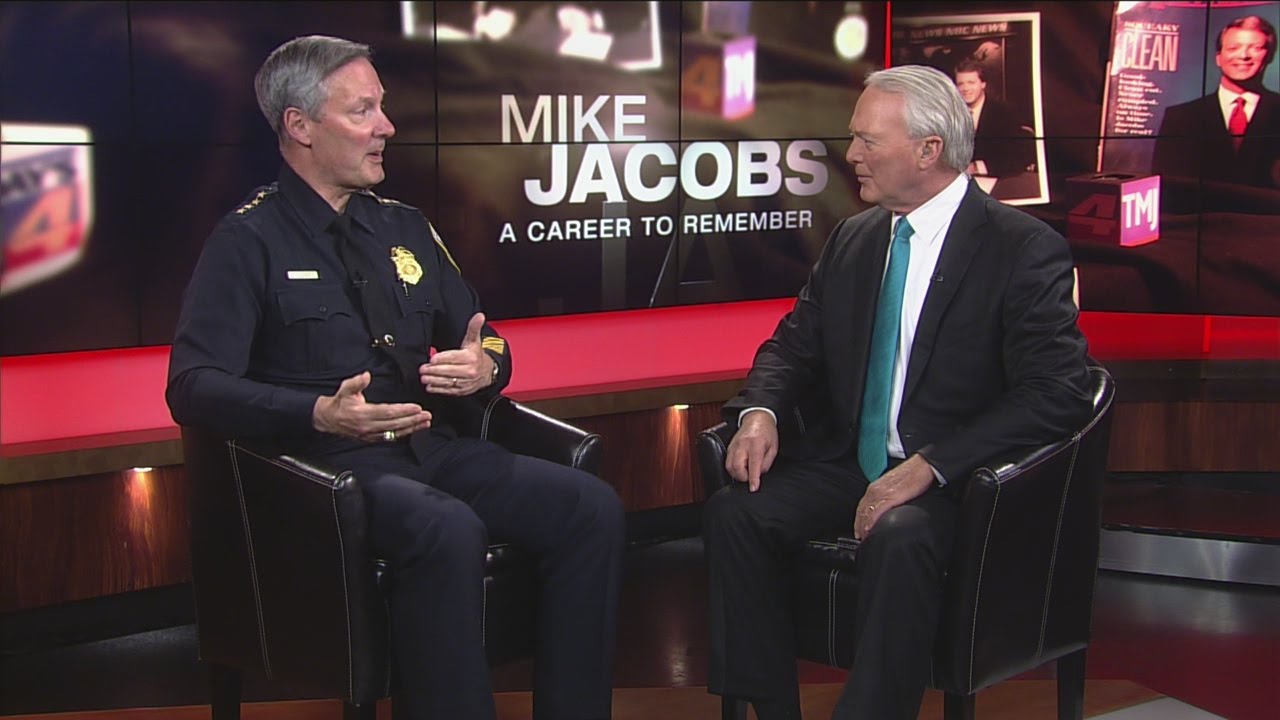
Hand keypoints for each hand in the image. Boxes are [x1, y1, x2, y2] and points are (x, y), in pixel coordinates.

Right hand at [312, 371, 431, 442]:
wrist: (328, 419)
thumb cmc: (339, 403)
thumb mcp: (345, 389)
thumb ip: (356, 382)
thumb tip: (366, 375)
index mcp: (362, 413)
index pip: (387, 412)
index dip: (403, 410)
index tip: (416, 407)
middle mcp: (368, 426)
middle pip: (395, 423)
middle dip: (412, 420)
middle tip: (427, 415)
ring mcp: (370, 434)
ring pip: (395, 432)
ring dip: (412, 428)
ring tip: (425, 423)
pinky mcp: (372, 438)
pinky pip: (391, 437)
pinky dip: (404, 433)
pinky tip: (414, 429)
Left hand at [420, 313, 494, 396]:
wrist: (487, 373)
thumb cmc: (476, 355)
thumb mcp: (474, 340)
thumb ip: (473, 327)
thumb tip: (479, 316)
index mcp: (471, 358)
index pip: (454, 358)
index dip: (442, 359)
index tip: (432, 359)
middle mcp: (469, 371)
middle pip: (449, 371)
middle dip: (434, 370)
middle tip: (423, 369)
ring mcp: (466, 382)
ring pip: (448, 382)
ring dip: (434, 380)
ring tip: (424, 378)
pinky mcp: (462, 391)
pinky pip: (449, 390)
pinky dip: (438, 389)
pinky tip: (430, 386)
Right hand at [725, 410, 778, 491]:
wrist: (757, 418)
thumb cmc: (767, 432)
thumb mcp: (773, 447)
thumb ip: (767, 462)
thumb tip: (759, 474)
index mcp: (756, 444)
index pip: (753, 465)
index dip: (753, 479)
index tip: (753, 488)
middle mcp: (742, 445)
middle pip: (737, 467)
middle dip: (744, 477)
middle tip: (751, 477)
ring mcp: (734, 446)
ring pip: (730, 467)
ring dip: (737, 474)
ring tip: (746, 472)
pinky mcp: (729, 447)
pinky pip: (727, 463)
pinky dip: (733, 469)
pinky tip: (741, 468)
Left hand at [853, 454, 935, 539]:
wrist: (921, 466)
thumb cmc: (912, 475)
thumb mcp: (894, 486)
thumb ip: (888, 495)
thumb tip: (887, 507)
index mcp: (876, 487)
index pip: (862, 505)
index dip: (859, 518)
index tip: (859, 528)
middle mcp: (875, 489)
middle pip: (862, 510)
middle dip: (858, 525)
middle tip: (860, 537)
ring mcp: (881, 493)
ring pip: (866, 512)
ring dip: (863, 526)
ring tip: (864, 537)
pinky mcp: (890, 497)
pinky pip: (876, 511)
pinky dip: (871, 521)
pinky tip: (869, 529)